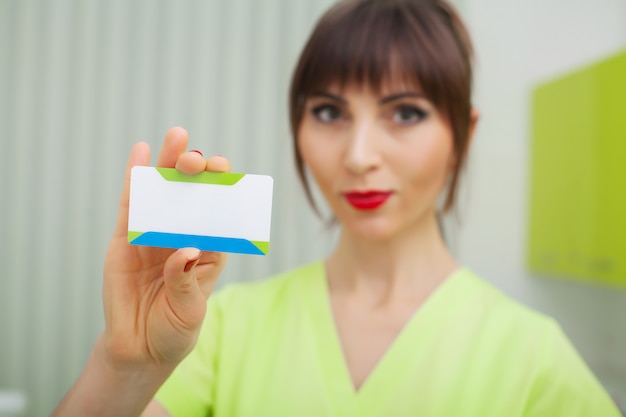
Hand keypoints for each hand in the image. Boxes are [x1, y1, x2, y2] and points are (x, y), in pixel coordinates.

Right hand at [102, 127, 229, 367]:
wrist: (139, 350)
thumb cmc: (174, 328)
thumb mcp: (188, 310)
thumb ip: (186, 280)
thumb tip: (185, 250)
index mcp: (208, 251)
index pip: (219, 213)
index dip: (222, 191)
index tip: (225, 172)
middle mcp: (183, 236)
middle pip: (192, 196)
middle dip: (197, 172)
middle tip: (198, 158)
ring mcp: (153, 235)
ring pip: (163, 193)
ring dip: (168, 163)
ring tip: (177, 136)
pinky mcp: (125, 240)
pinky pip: (131, 205)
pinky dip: (136, 178)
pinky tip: (141, 152)